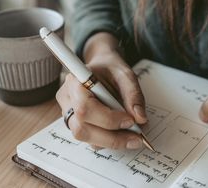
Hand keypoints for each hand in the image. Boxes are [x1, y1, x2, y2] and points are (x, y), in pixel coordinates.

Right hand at [56, 33, 146, 149]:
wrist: (101, 66)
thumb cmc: (110, 68)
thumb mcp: (125, 74)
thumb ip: (133, 94)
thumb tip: (140, 118)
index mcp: (75, 82)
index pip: (85, 107)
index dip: (108, 119)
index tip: (130, 120)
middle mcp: (67, 99)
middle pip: (81, 128)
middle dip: (111, 137)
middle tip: (136, 138)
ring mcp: (68, 113)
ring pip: (84, 137)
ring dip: (111, 141)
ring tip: (132, 137)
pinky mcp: (76, 123)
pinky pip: (89, 138)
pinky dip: (108, 140)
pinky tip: (122, 134)